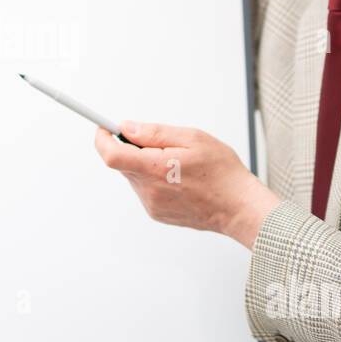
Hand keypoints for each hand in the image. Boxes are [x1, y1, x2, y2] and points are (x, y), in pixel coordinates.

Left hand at [94, 121, 281, 247]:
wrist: (238, 207)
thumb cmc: (222, 173)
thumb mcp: (192, 139)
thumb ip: (154, 133)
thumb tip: (127, 128)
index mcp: (155, 169)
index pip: (111, 155)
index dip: (102, 138)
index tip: (104, 128)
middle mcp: (148, 190)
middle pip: (123, 163)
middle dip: (133, 148)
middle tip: (162, 143)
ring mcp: (151, 204)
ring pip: (135, 175)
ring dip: (146, 164)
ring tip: (178, 163)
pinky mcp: (156, 213)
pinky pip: (145, 188)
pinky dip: (154, 179)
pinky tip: (179, 178)